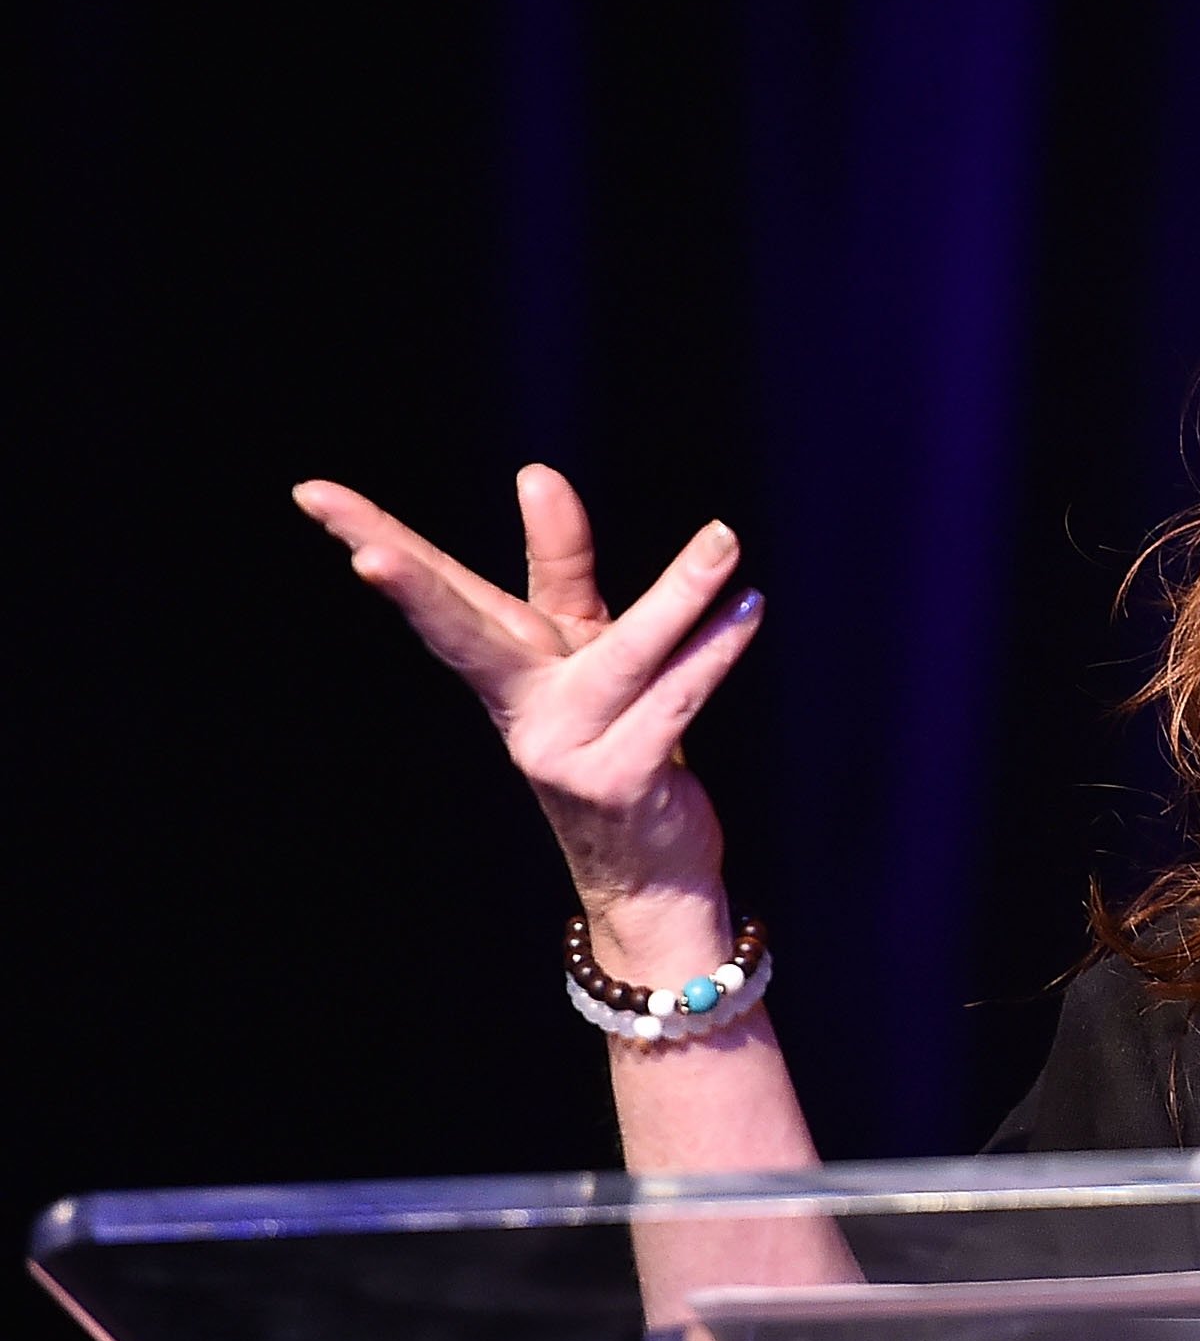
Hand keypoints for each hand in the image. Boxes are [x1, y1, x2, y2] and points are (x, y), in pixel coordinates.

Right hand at [292, 467, 763, 940]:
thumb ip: (561, 563)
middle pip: (467, 636)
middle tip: (367, 556)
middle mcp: (525, 709)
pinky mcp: (625, 779)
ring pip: (625, 658)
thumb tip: (534, 472)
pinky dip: (716, 651)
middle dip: (417, 594)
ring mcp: (569, 749)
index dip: (373, 539)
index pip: (438, 594)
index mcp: (506, 671)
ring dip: (679, 596)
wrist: (650, 868)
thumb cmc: (614, 739)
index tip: (311, 494)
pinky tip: (747, 606)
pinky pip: (679, 700)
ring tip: (724, 538)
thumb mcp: (585, 646)